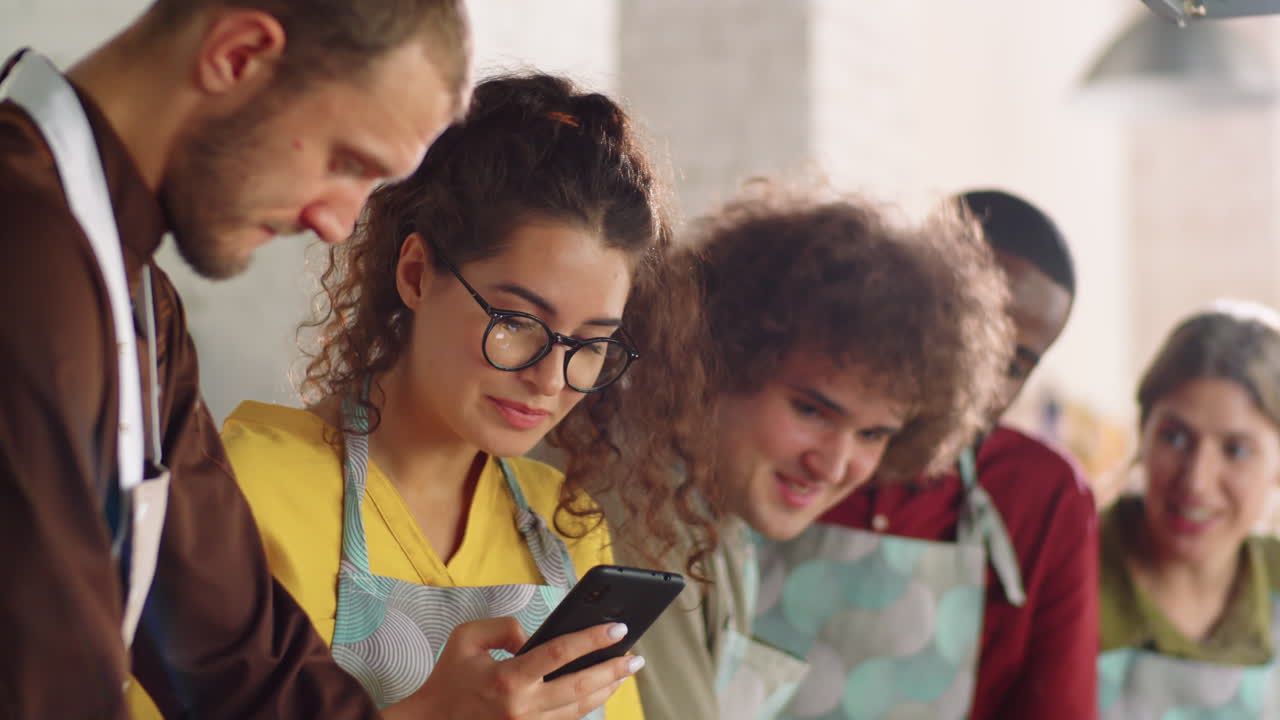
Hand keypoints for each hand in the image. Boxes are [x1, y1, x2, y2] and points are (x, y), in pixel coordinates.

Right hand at [382, 616, 643, 719]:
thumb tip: (536, 636)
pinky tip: (602, 690)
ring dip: (607, 689)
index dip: (592, 639)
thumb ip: (504, 626)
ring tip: (625, 670)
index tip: (617, 628)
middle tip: (635, 656)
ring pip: (580, 709)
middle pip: (581, 688)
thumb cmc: (450, 677)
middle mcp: (522, 707)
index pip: (559, 653)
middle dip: (613, 669)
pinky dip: (589, 705)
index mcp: (507, 678)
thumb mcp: (467, 637)